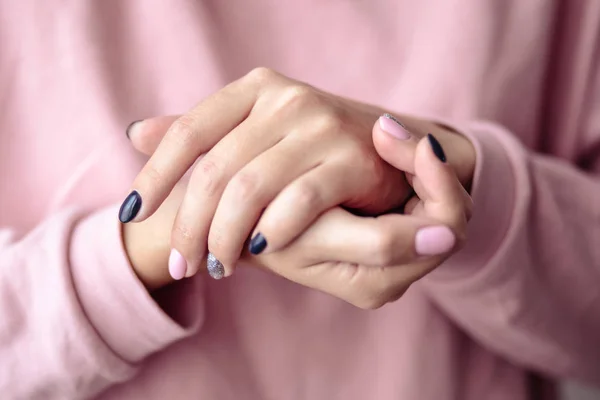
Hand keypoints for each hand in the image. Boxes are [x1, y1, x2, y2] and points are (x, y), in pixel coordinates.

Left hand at [125, 118, 471, 308]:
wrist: (392, 150)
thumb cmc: (312, 147)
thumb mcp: (256, 132)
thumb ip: (202, 134)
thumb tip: (136, 134)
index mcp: (256, 88)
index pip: (189, 131)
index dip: (154, 175)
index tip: (133, 214)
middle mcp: (287, 99)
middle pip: (215, 169)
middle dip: (189, 225)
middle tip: (181, 264)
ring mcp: (322, 126)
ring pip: (250, 189)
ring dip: (225, 237)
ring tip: (216, 267)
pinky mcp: (353, 158)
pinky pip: (298, 202)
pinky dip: (272, 231)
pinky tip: (258, 250)